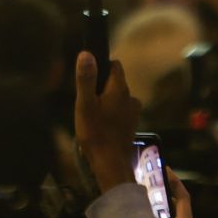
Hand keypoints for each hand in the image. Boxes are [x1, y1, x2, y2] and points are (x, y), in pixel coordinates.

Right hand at [74, 53, 141, 192]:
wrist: (110, 163)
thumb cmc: (96, 132)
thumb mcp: (85, 104)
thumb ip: (86, 78)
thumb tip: (86, 53)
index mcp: (119, 88)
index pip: (115, 65)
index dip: (102, 66)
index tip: (90, 77)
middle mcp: (130, 97)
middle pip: (117, 82)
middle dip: (103, 85)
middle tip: (87, 98)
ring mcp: (133, 112)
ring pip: (120, 97)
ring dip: (109, 100)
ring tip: (94, 112)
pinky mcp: (132, 125)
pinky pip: (122, 111)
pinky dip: (114, 113)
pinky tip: (102, 123)